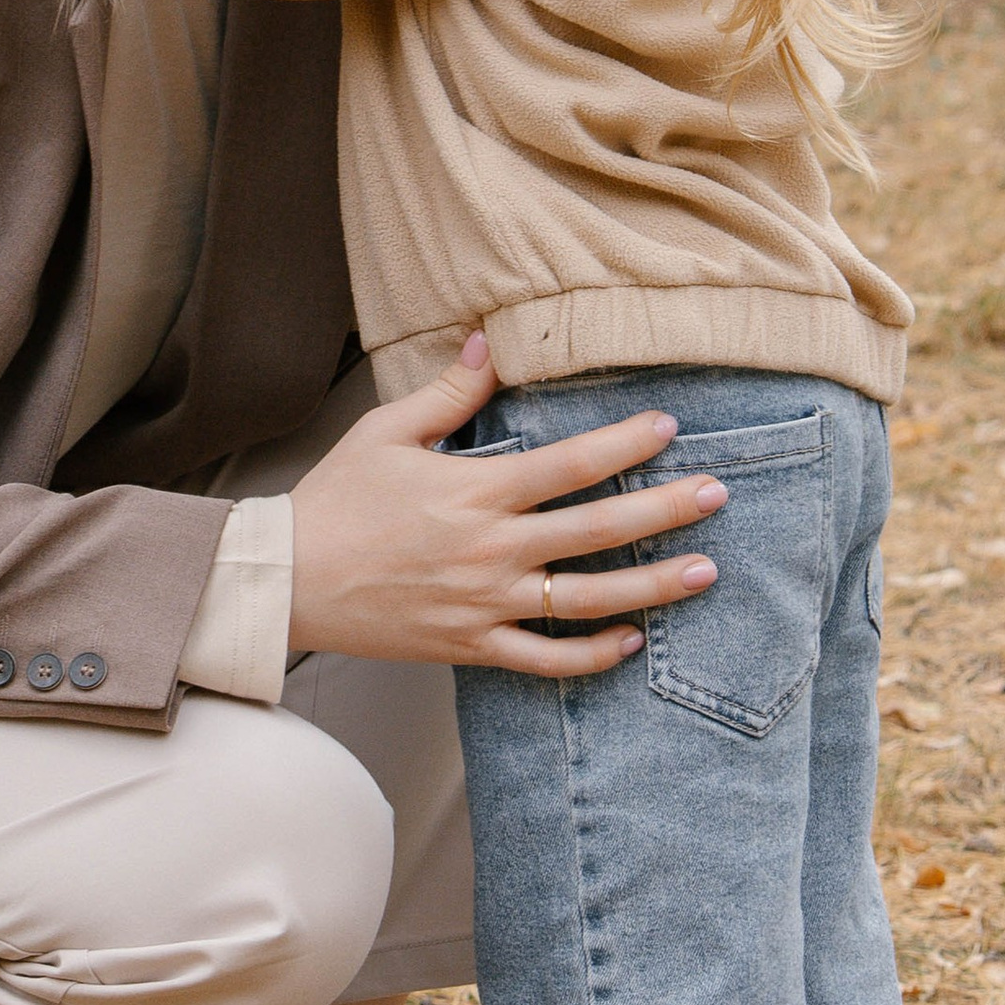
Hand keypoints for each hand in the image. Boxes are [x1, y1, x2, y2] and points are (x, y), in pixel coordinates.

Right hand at [286, 334, 723, 677]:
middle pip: (597, 529)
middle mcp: (491, 550)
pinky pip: (546, 660)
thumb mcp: (387, 432)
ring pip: (588, 600)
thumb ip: (449, 393)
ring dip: (654, 585)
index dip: (625, 444)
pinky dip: (594, 655)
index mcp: (475, 491)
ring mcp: (485, 604)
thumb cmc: (336, 500)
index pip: (569, 463)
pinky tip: (634, 640)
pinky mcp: (472, 646)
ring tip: (706, 570)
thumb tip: (491, 344)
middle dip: (665, 510)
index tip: (669, 427)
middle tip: (717, 494)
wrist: (287, 581)